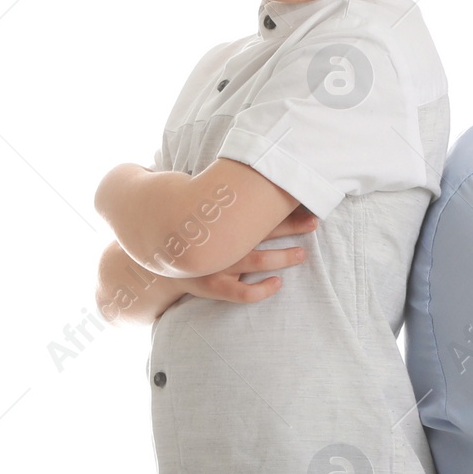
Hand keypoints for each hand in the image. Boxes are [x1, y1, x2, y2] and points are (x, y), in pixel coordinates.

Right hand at [162, 204, 318, 313]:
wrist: (159, 260)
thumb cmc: (192, 234)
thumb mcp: (203, 213)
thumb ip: (226, 202)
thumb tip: (254, 180)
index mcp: (222, 220)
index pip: (257, 210)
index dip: (281, 206)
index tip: (304, 200)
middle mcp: (222, 240)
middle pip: (262, 231)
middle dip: (291, 226)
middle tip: (313, 223)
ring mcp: (218, 264)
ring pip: (258, 260)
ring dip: (283, 256)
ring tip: (302, 254)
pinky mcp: (213, 286)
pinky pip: (242, 293)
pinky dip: (261, 289)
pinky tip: (278, 283)